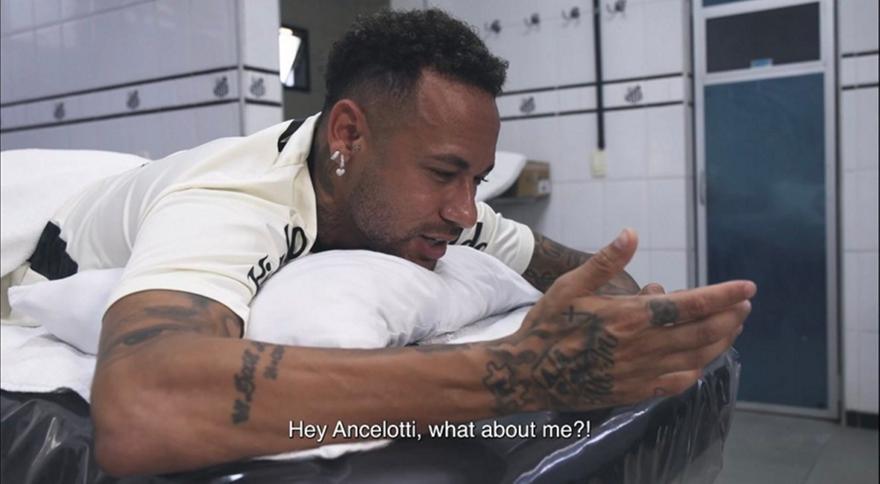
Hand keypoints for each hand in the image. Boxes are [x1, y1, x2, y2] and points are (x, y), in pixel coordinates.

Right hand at [482, 229, 754, 413]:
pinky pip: (675, 383)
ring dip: (719, 342)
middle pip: (701, 333)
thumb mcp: (570, 286)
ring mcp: (640, 372)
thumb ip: (605, 261)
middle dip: (729, 317)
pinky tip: (701, 362)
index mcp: (629, 317)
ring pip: (694, 358)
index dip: (723, 296)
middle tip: (745, 305)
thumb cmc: (546, 325)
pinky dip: (695, 370)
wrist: (526, 374)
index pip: (690, 305)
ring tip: (732, 327)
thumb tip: (631, 233)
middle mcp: (641, 346)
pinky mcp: (633, 391)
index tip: (747, 288)